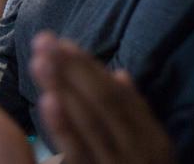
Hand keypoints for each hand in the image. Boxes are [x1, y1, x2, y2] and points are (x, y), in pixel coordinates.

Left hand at [30, 33, 174, 163]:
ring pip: (90, 124)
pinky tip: (48, 102)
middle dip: (71, 70)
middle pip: (102, 103)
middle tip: (42, 41)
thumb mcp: (147, 153)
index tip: (62, 42)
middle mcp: (141, 155)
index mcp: (154, 142)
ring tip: (40, 61)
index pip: (117, 96)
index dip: (88, 68)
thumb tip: (120, 74)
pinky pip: (79, 155)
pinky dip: (64, 127)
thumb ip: (134, 115)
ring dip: (64, 88)